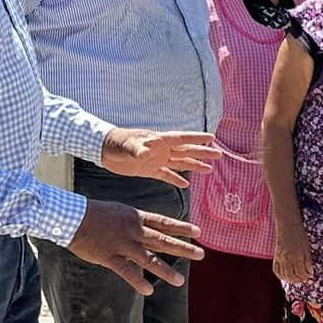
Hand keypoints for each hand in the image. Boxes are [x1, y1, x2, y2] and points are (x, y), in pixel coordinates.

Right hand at [68, 201, 201, 294]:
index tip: (199, 231)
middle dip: (183, 248)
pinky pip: (126, 271)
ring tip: (179, 281)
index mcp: (136, 217)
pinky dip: (137, 281)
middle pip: (163, 240)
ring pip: (148, 258)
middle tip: (201, 254)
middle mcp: (133, 230)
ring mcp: (122, 244)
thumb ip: (135, 223)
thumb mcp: (120, 212)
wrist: (71, 216)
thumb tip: (149, 230)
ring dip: (165, 270)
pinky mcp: (109, 256)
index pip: (164, 222)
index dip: (182, 227)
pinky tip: (148, 291)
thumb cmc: (94, 214)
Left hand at [100, 127, 220, 188]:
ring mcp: (156, 160)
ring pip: (180, 163)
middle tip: (219, 155)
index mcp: (159, 141)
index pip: (182, 139)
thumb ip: (137, 150)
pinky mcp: (149, 170)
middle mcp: (161, 149)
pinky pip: (166, 175)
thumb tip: (145, 153)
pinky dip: (176, 179)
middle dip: (203, 153)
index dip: (197, 138)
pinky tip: (185, 185)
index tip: (212, 138)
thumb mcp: (126, 146)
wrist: (103, 150)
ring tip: (209, 170)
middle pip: (186, 151)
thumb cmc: (115, 143)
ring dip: (194, 166)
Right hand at [272, 224, 311, 284]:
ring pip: (284, 275)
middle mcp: (287, 259)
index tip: (309, 275)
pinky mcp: (275, 257)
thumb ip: (308, 261)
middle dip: (299, 280)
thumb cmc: (300, 234)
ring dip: (291, 280)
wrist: (287, 225)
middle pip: (292, 276)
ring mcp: (280, 258)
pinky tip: (287, 276)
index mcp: (297, 256)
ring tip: (297, 279)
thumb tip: (310, 272)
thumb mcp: (307, 247)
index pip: (301, 273)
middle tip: (304, 279)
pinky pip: (276, 270)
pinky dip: (281, 276)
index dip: (306, 276)